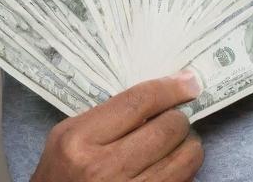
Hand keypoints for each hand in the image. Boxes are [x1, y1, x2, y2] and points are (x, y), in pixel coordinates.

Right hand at [31, 73, 203, 181]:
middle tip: (176, 115)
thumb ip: (109, 113)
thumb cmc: (63, 171)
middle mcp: (105, 169)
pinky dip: (185, 167)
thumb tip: (162, 94)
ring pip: (184, 157)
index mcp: (81, 140)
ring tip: (176, 140)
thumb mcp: (71, 134)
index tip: (189, 81)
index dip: (170, 88)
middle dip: (179, 117)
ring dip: (187, 143)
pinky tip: (172, 162)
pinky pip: (184, 180)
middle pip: (167, 128)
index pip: (139, 102)